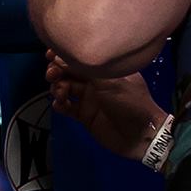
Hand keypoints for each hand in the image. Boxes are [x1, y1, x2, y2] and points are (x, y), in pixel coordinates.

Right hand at [44, 50, 166, 160]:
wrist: (140, 136)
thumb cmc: (131, 103)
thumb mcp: (111, 81)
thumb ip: (87, 69)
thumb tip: (63, 58)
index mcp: (105, 71)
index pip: (81, 59)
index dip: (64, 56)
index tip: (50, 55)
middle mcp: (96, 83)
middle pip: (68, 73)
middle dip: (57, 72)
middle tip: (53, 76)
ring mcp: (89, 99)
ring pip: (65, 88)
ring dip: (58, 89)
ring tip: (61, 95)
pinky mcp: (84, 115)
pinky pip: (66, 107)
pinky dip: (60, 105)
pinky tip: (60, 105)